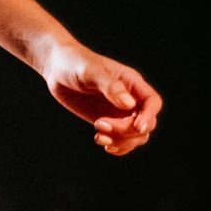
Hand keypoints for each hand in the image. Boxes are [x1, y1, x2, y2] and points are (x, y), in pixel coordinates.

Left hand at [38, 41, 161, 156]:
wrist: (57, 68)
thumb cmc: (75, 63)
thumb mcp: (91, 71)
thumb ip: (110, 87)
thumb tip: (129, 105)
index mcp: (131, 83)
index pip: (152, 102)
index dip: (149, 116)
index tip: (137, 126)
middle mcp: (130, 99)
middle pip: (146, 124)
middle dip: (127, 131)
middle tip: (99, 123)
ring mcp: (119, 113)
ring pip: (136, 137)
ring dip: (121, 142)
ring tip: (98, 136)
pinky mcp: (108, 122)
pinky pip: (122, 141)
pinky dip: (117, 147)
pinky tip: (101, 141)